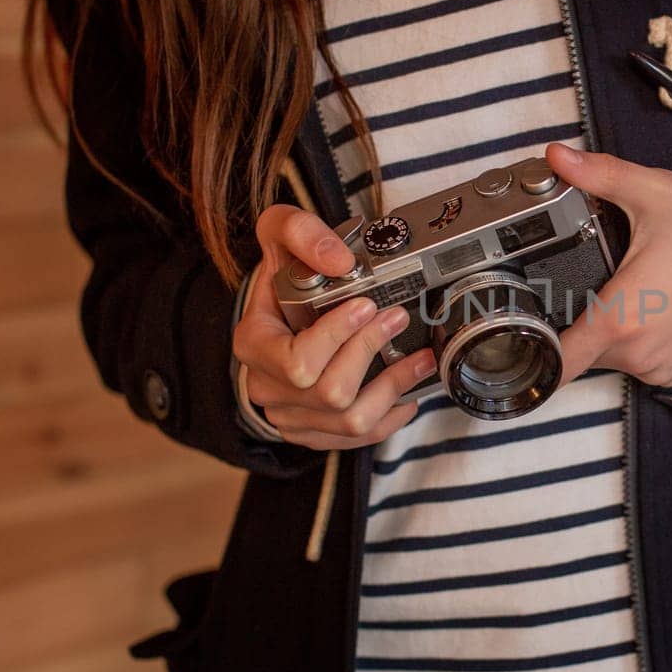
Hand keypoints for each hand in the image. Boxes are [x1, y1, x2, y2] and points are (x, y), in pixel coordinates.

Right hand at [231, 205, 433, 449]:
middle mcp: (266, 387)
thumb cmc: (283, 274)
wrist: (280, 307)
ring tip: (419, 357)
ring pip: (349, 420)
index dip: (338, 338)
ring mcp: (290, 415)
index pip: (297, 362)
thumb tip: (338, 261)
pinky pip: (358, 439)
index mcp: (253, 344)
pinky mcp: (314, 432)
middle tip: (398, 319)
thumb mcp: (278, 234)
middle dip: (371, 353)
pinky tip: (409, 392)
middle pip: (329, 392)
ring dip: (393, 387)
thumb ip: (299, 231)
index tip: (368, 305)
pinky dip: (392, 416)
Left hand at [546, 142, 671, 387]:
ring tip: (637, 286)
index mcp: (623, 317)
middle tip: (598, 279)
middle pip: (581, 350)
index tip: (514, 340)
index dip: (529, 351)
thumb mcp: (654, 192)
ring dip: (612, 328)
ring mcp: (664, 367)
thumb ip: (598, 175)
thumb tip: (559, 157)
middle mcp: (642, 354)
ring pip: (611, 356)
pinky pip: (642, 362)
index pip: (556, 360)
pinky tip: (659, 303)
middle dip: (578, 317)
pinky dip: (641, 338)